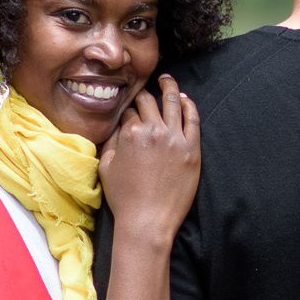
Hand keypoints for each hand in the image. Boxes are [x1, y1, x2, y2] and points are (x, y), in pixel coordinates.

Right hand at [98, 75, 200, 244]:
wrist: (147, 220)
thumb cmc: (124, 197)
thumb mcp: (105, 167)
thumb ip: (111, 142)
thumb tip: (117, 127)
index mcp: (130, 133)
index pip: (129, 111)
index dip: (128, 110)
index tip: (130, 109)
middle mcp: (153, 130)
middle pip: (148, 101)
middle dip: (144, 93)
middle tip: (146, 88)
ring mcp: (175, 138)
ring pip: (172, 102)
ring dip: (169, 87)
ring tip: (167, 80)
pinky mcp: (192, 149)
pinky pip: (193, 119)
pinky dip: (189, 105)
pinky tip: (185, 100)